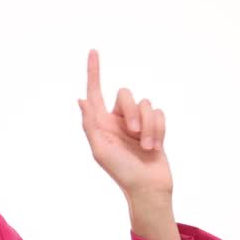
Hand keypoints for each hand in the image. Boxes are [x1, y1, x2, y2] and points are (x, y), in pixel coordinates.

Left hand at [76, 48, 173, 198]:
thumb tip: (80, 99)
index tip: (93, 51)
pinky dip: (159, 129)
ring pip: (146, 104)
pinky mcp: (155, 127)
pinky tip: (155, 146)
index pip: (95, 92)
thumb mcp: (100, 150)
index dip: (93, 72)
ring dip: (148, 127)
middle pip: (126, 94)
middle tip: (134, 135)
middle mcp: (118, 120)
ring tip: (146, 147)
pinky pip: (159, 113)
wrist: (148, 188)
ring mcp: (138, 123)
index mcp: (101, 123)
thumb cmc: (121, 172)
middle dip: (133, 113)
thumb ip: (91, 124)